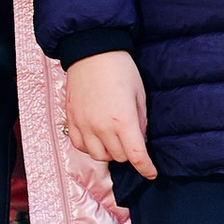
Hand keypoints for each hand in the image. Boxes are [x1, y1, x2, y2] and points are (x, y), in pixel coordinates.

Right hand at [63, 48, 155, 179]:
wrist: (91, 50)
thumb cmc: (120, 68)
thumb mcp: (139, 93)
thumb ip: (141, 120)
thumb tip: (140, 139)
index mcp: (123, 120)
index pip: (136, 156)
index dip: (146, 168)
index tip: (151, 173)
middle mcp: (101, 127)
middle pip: (118, 157)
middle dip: (129, 153)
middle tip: (132, 139)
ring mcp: (84, 125)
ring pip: (98, 156)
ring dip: (109, 152)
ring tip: (114, 138)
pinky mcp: (72, 120)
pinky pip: (80, 146)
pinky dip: (90, 146)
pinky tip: (96, 136)